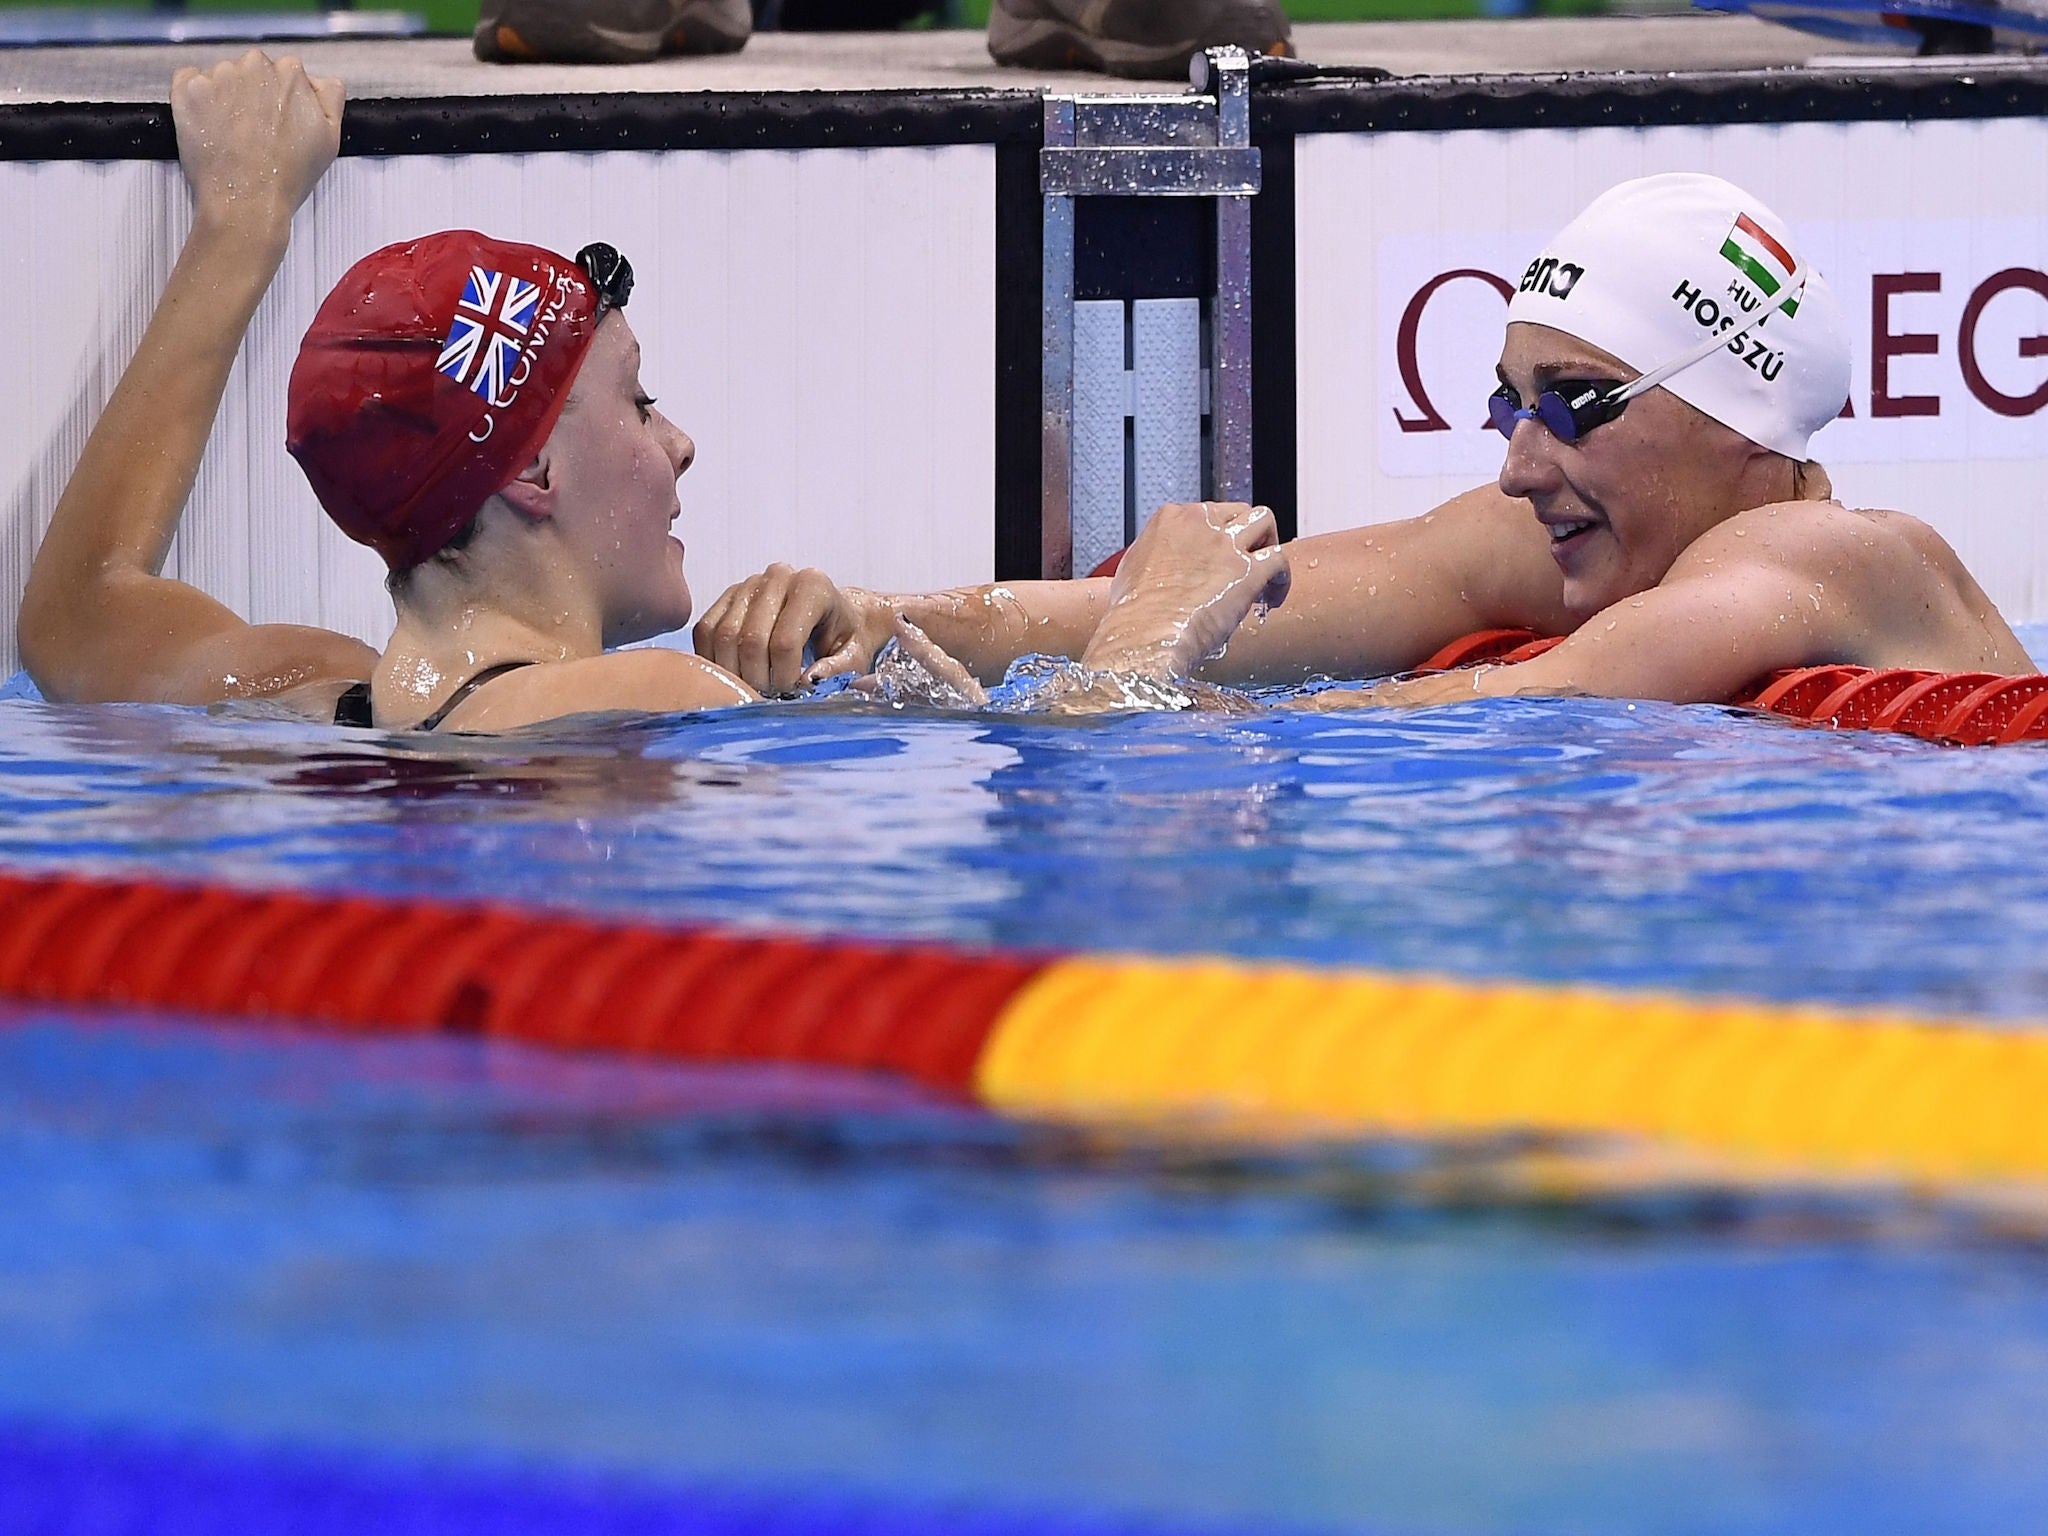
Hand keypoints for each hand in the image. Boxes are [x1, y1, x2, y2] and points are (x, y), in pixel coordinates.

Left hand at [171, 50, 342, 237]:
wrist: (247, 202)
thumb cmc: (286, 176)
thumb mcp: (330, 138)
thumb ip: (330, 98)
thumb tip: (320, 82)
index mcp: (290, 74)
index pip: (286, 72)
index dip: (284, 98)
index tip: (280, 119)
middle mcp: (253, 67)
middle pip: (253, 71)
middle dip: (254, 94)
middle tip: (257, 131)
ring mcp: (218, 76)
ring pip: (222, 77)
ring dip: (225, 98)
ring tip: (233, 134)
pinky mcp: (189, 89)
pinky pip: (189, 81)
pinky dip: (197, 98)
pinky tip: (210, 125)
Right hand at [692, 563, 892, 694]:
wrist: (837, 615)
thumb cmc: (846, 637)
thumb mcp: (854, 655)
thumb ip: (837, 670)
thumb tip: (808, 682)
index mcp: (813, 585)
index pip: (785, 641)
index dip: (784, 678)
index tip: (791, 695)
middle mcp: (778, 577)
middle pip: (750, 639)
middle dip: (757, 679)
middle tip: (768, 698)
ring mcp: (749, 583)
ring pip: (723, 636)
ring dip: (733, 673)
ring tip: (753, 689)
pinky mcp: (728, 595)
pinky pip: (704, 631)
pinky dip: (712, 660)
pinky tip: (732, 676)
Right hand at [1079, 501, 1289, 680]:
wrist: (1144, 636)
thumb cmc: (1133, 616)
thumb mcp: (1128, 574)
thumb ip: (1146, 564)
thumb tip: (1144, 576)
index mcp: (1168, 519)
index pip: (1205, 514)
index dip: (1214, 538)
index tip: (1214, 561)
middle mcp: (1198, 523)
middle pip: (1237, 512)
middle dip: (1243, 538)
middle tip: (1241, 567)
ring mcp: (1225, 544)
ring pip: (1264, 522)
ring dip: (1268, 544)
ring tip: (1265, 574)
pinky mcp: (1248, 570)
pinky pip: (1280, 558)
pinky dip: (1282, 577)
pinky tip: (1273, 598)